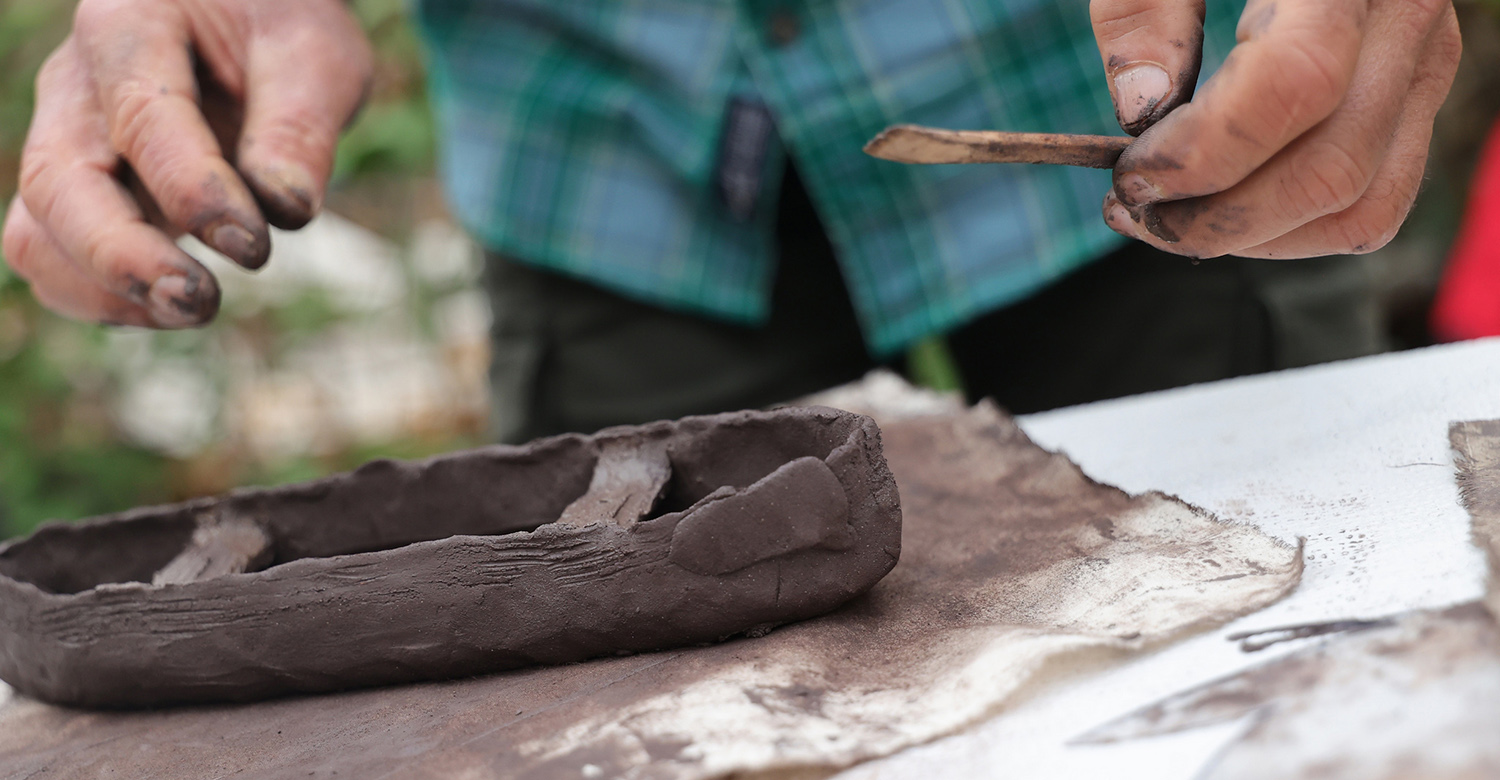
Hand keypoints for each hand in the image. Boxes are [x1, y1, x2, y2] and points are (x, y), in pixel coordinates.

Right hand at [2, 0, 372, 327]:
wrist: (252, 22)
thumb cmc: (282, 32)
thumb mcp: (316, 58)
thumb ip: (300, 129)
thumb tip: (287, 210)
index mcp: (131, 23)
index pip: (142, 119)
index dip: (194, 193)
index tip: (254, 248)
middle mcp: (77, 84)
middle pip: (58, 182)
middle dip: (121, 256)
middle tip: (201, 302)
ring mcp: (66, 140)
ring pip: (37, 230)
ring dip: (103, 289)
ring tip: (191, 311)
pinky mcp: (79, 193)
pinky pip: (53, 256)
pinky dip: (101, 297)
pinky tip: (171, 306)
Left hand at [1090, 0, 1460, 257]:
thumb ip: (1139, 8)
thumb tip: (1141, 114)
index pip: (1295, 84)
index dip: (1202, 153)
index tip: (1130, 173)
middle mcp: (1407, 17)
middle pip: (1330, 169)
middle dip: (1215, 217)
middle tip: (1131, 209)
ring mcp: (1423, 64)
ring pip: (1360, 205)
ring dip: (1251, 238)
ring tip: (1165, 216)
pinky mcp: (1414, 98)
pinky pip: (1372, 201)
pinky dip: (1292, 229)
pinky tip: (1219, 204)